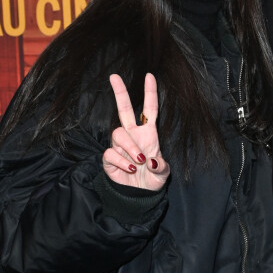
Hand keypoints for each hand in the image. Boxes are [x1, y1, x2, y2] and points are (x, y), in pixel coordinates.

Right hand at [103, 73, 169, 189]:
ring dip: (130, 147)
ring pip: (118, 133)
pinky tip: (130, 169)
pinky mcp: (109, 158)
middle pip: (124, 109)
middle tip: (114, 76)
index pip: (150, 109)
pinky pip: (111, 153)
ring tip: (139, 161)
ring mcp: (120, 146)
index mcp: (148, 134)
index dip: (150, 93)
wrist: (139, 196)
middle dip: (120, 92)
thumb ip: (161, 167)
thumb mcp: (163, 173)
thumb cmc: (152, 179)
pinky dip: (122, 161)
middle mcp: (132, 135)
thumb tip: (152, 161)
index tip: (150, 76)